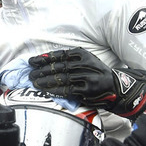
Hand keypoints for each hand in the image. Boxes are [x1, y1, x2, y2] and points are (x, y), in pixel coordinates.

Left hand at [29, 47, 145, 118]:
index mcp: (82, 54)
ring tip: (35, 83)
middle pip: (58, 67)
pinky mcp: (87, 89)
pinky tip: (46, 90)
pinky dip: (54, 90)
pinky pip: (67, 90)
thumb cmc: (96, 74)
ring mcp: (86, 76)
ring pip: (61, 79)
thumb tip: (44, 63)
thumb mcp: (86, 61)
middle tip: (30, 74)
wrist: (116, 87)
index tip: (31, 61)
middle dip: (42, 71)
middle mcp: (84, 63)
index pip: (59, 55)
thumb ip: (69, 60)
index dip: (43, 58)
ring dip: (45, 81)